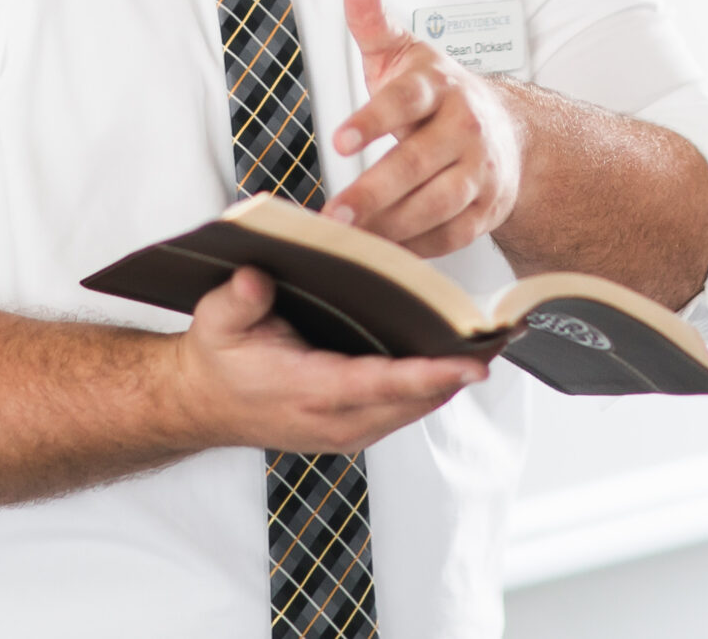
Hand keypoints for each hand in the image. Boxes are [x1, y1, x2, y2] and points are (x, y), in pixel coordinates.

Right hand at [171, 267, 486, 454]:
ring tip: (492, 342)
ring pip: (414, 409)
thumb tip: (256, 277)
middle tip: (505, 338)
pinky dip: (431, 387)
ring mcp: (344, 430)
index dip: (430, 374)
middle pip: (413, 401)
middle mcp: (334, 421)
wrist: (202, 403)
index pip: (381, 384)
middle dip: (458, 372)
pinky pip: (402, 410)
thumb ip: (237, 300)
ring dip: (450, 381)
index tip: (472, 363)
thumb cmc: (216, 358)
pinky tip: (454, 358)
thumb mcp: (215, 320)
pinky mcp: (350, 429)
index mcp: (307, 391)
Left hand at [325, 0, 524, 258]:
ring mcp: (480, 170)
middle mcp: (464, 127)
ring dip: (392, 225)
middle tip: (334, 214)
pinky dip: (418, 247)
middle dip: (374, 192)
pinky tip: (383, 252)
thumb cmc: (437, 94)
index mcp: (438, 86)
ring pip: (437, 204)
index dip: (373, 119)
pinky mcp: (487, 208)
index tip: (340, 139)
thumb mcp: (402, 52)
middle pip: (418, 163)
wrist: (507, 130)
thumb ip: (372, 19)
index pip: (405, 101)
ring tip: (350, 239)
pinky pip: (451, 234)